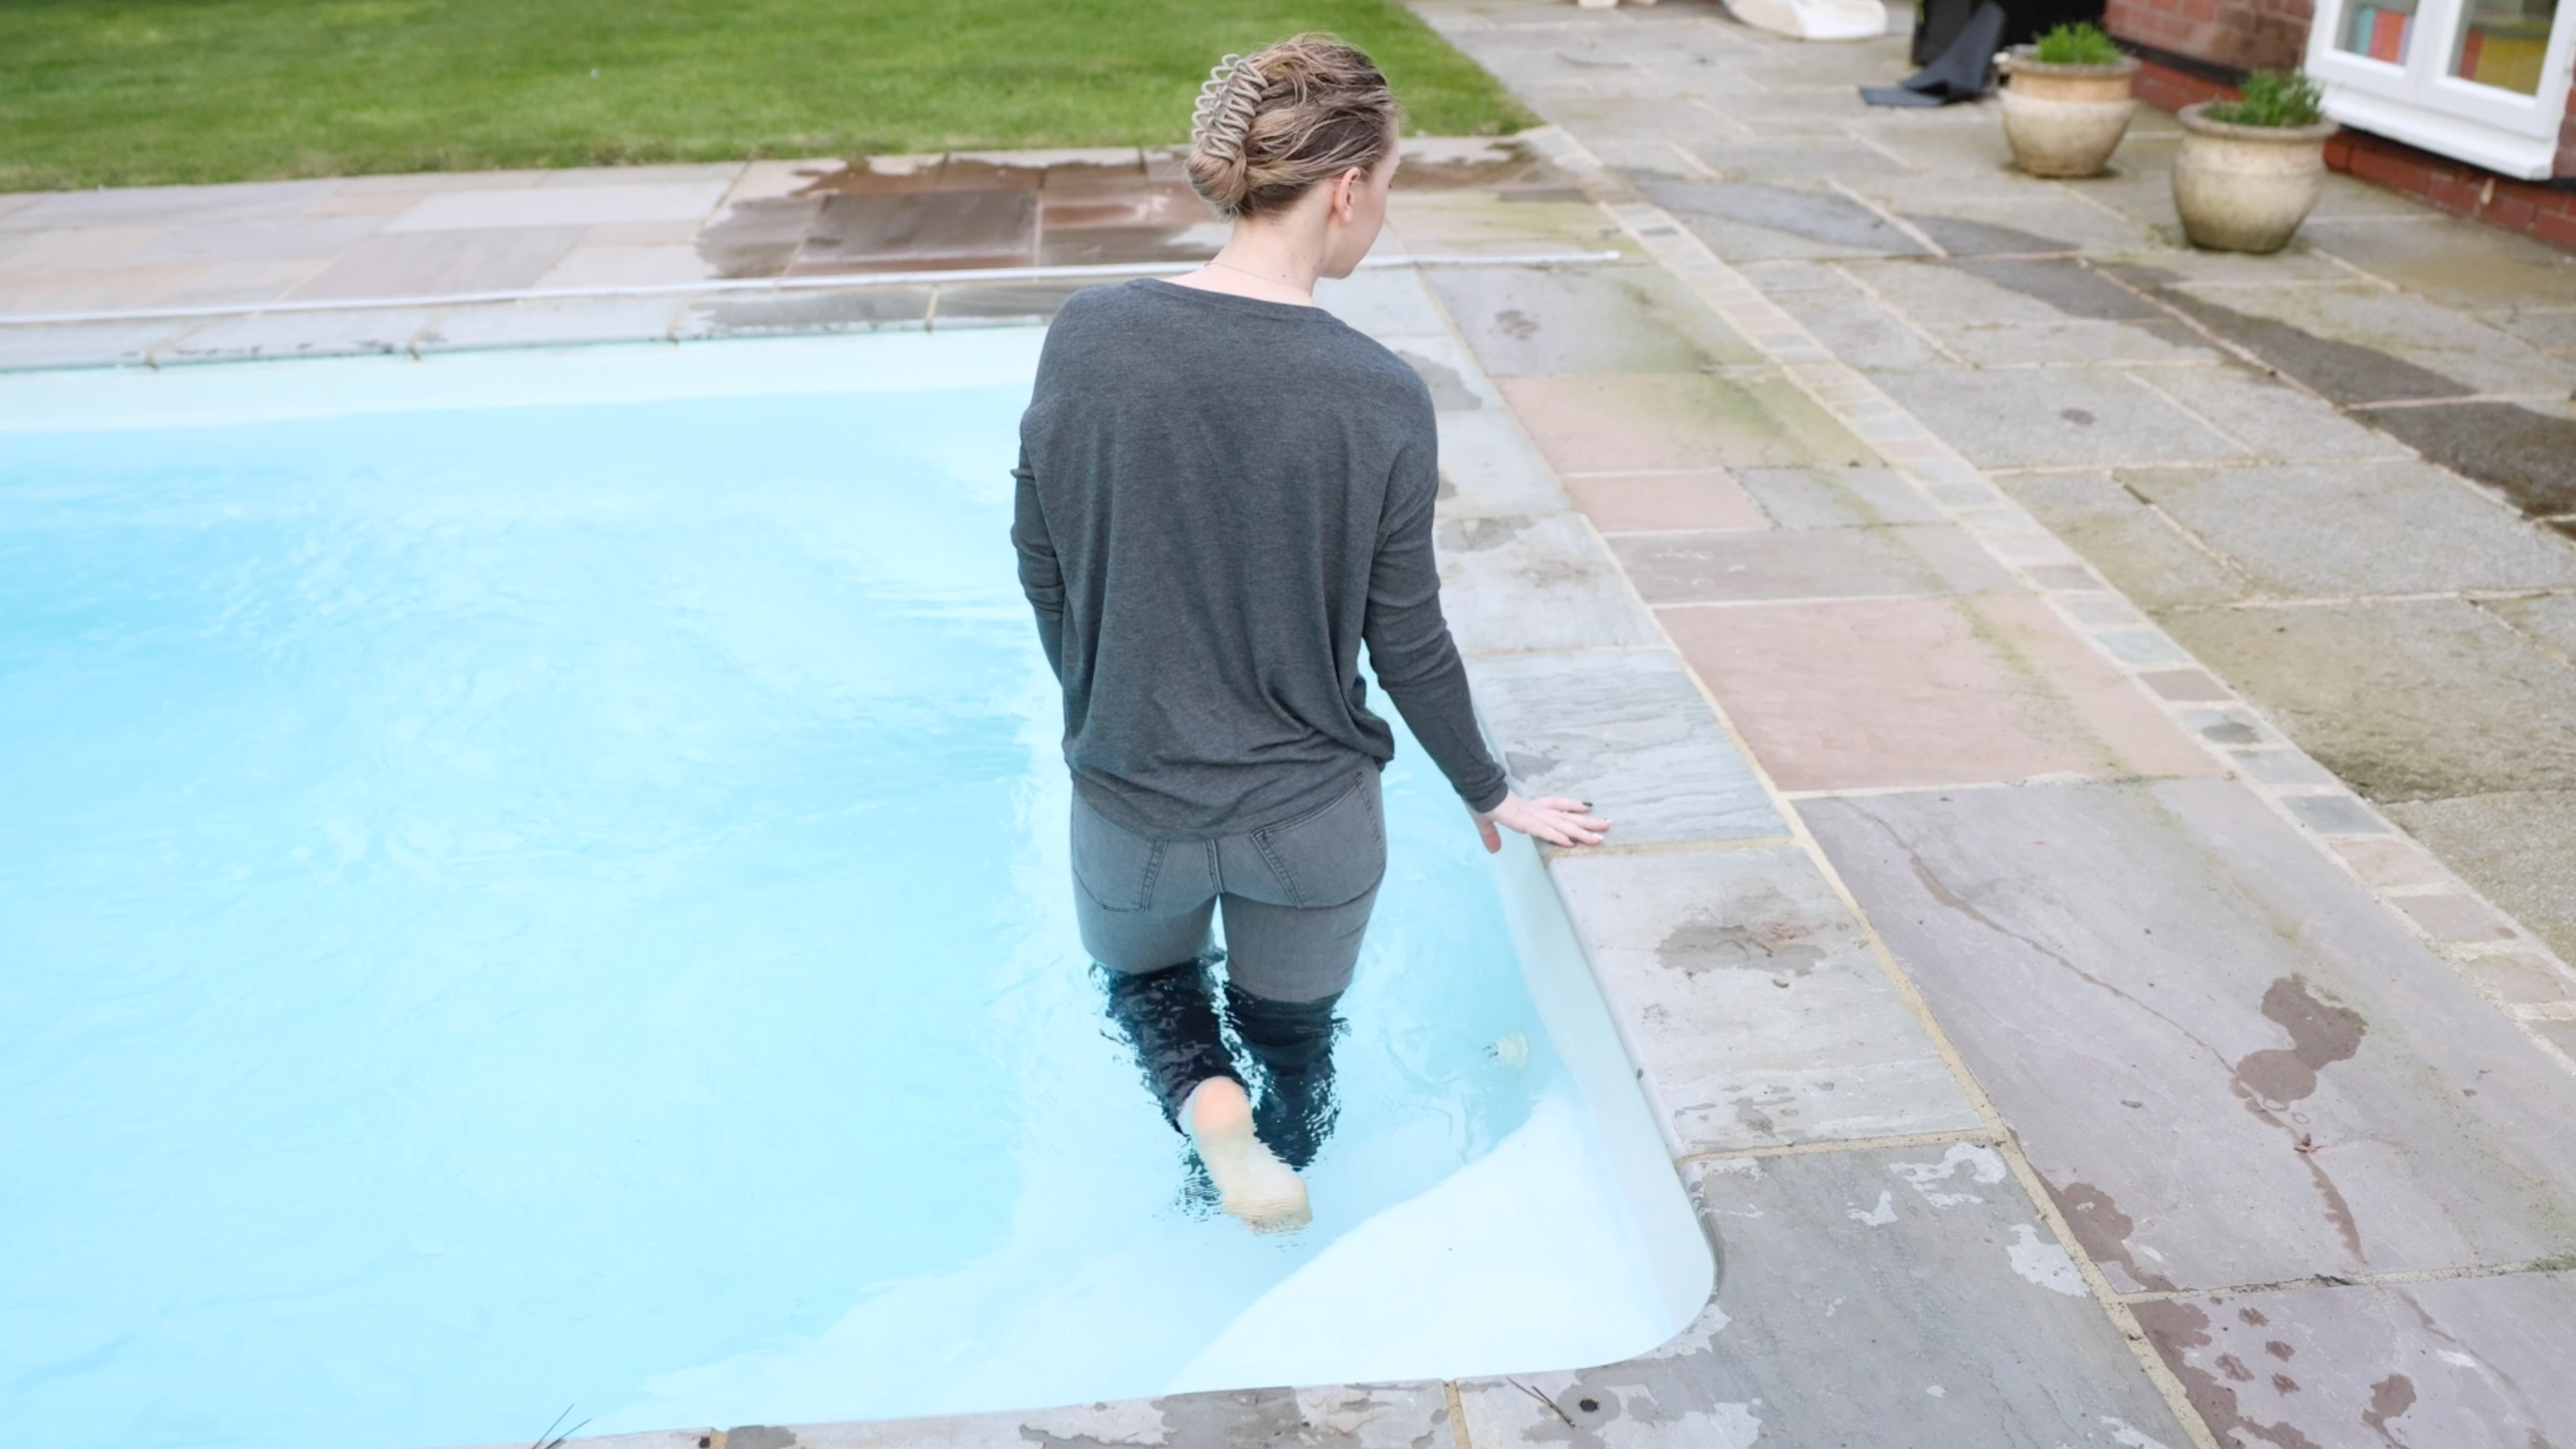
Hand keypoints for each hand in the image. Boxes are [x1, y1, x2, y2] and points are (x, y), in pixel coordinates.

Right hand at [1472, 792, 1610, 852]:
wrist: (1475, 790)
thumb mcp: (1486, 822)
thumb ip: (1491, 836)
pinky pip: (1545, 831)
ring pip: (1563, 825)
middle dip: (1588, 822)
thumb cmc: (1481, 800)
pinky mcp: (1525, 821)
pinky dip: (1558, 836)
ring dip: (1582, 832)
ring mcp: (1532, 815)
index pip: (1557, 805)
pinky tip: (1571, 842)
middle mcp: (1536, 810)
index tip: (1588, 807)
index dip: (1573, 806)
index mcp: (1530, 807)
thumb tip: (1493, 850)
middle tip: (1608, 824)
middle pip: (1568, 816)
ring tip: (1600, 837)